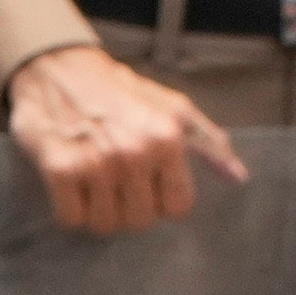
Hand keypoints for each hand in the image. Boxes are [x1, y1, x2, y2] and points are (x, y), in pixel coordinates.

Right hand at [3, 40, 250, 234]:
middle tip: (115, 182)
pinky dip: (69, 210)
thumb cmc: (118, 92)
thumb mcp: (172, 108)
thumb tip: (237, 176)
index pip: (177, 208)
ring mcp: (96, 162)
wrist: (58, 69)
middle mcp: (134, 152)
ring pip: (104, 225)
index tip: (147, 184)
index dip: (160, 201)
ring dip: (97, 211)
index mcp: (166, 139)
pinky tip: (71, 184)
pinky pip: (71, 219)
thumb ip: (207, 142)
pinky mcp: (60, 169)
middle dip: (128, 208)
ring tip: (92, 182)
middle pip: (140, 221)